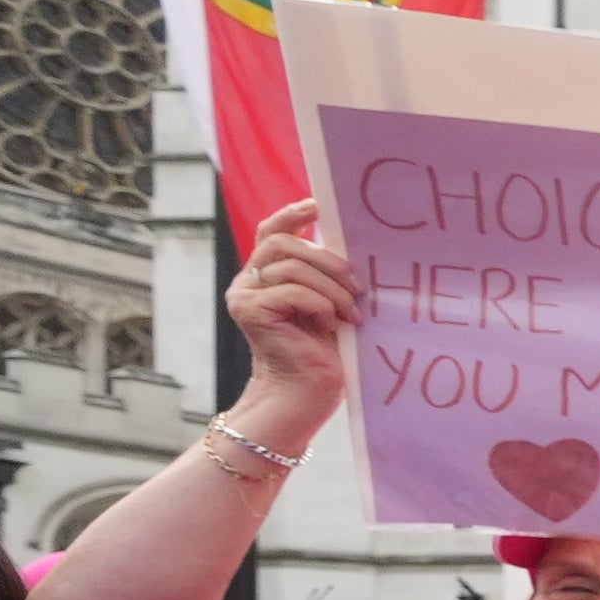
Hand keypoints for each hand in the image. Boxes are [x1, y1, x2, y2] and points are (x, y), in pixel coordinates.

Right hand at [222, 197, 354, 433]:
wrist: (306, 393)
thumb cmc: (323, 351)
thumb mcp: (327, 303)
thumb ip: (323, 276)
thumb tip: (347, 244)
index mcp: (265, 276)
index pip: (271, 233)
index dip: (292, 216)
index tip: (317, 206)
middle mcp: (248, 282)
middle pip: (283, 245)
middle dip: (326, 260)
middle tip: (356, 284)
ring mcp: (244, 295)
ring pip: (291, 268)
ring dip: (330, 288)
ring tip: (351, 311)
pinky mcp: (248, 311)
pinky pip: (291, 291)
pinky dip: (320, 304)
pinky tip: (333, 322)